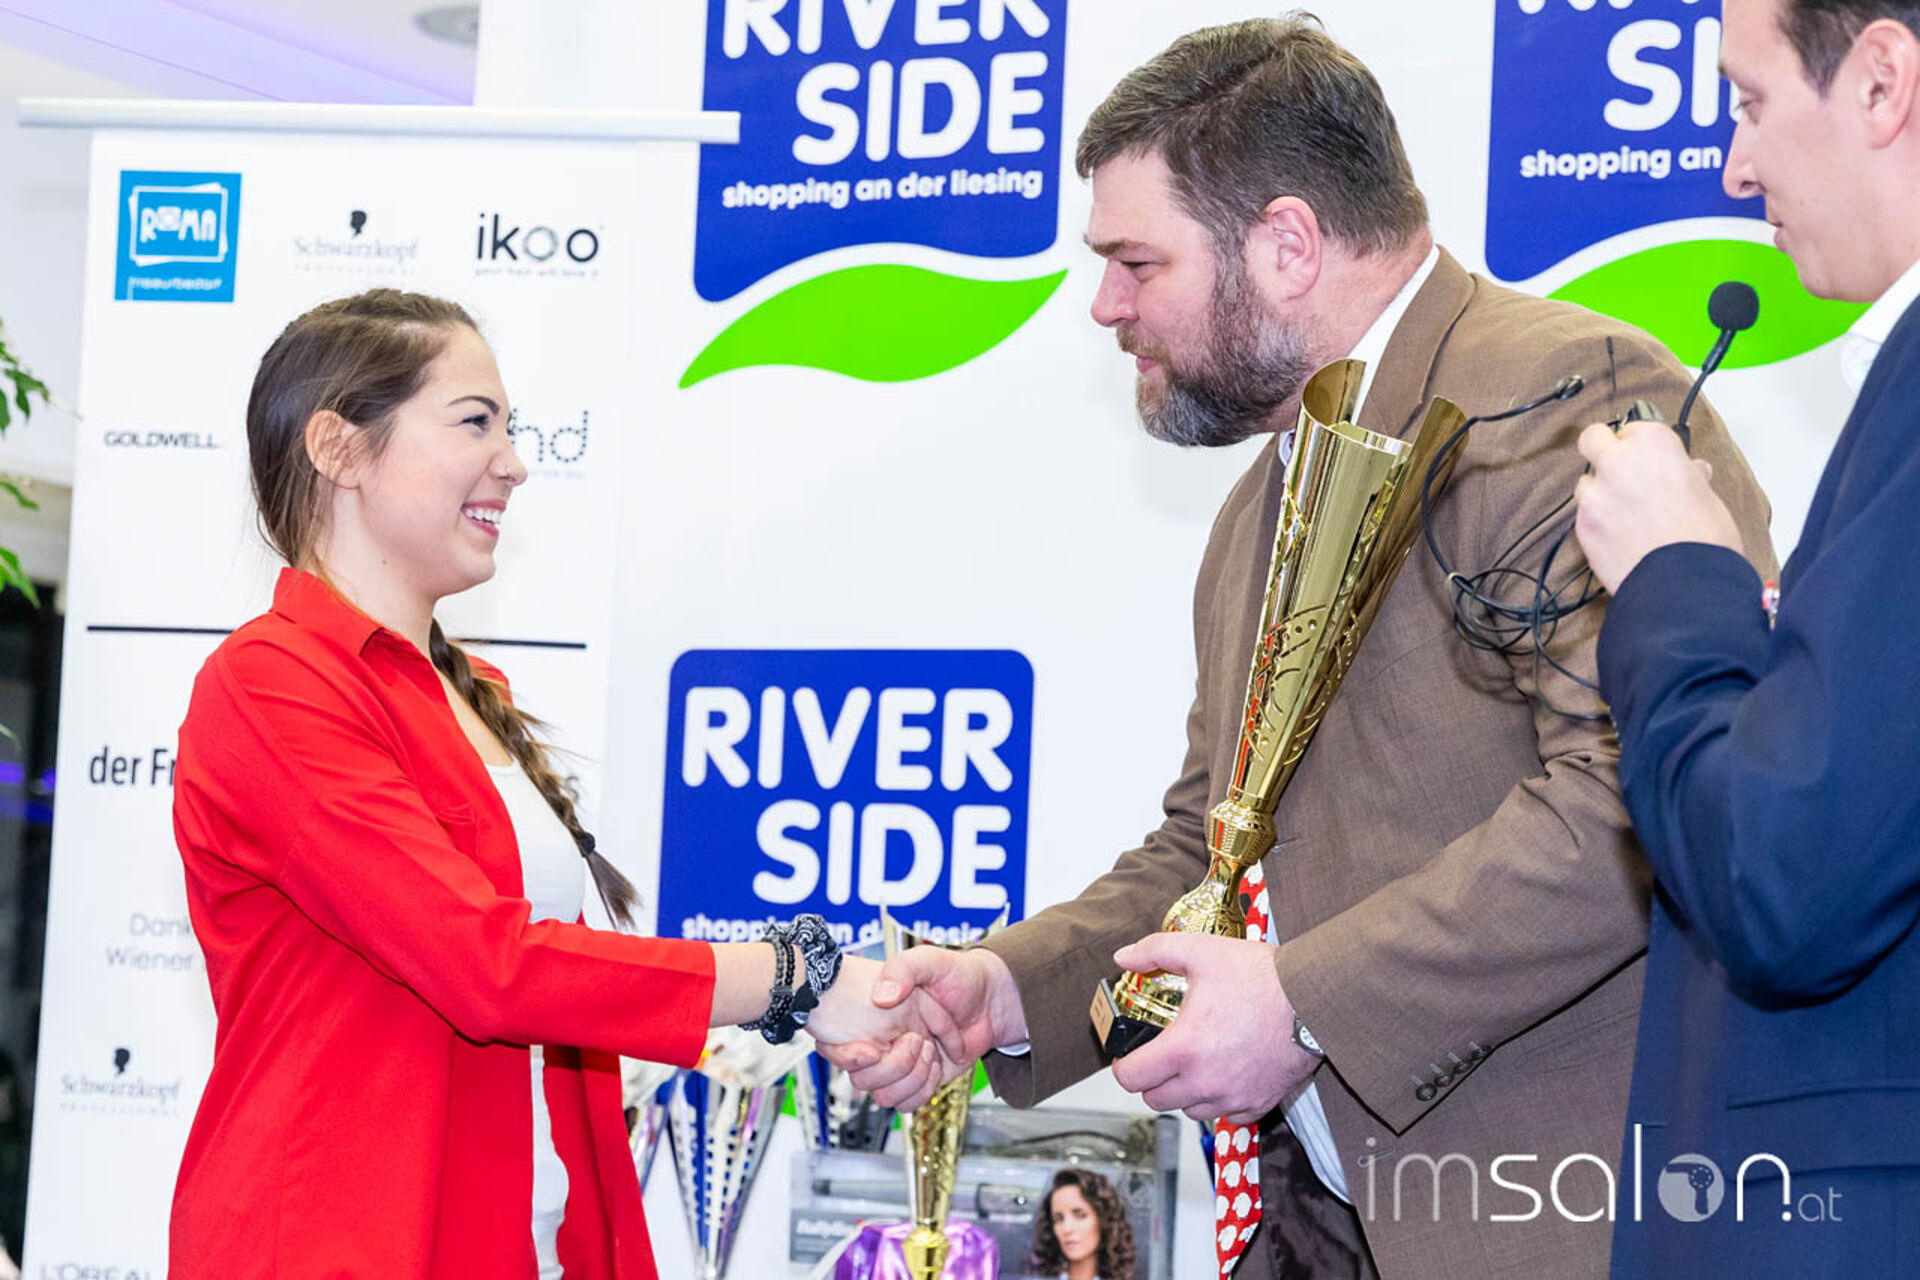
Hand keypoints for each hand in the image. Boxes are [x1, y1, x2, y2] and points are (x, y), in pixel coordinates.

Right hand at [815, 947, 1027, 1110]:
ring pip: (883, 1096)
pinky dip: (922, 1090)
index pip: (837, 1047)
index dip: (849, 1055)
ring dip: (909, 1078)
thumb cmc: (958, 974)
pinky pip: (906, 1104)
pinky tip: (936, 1066)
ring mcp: (899, 1064)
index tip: (870, 1049)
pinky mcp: (919, 1081)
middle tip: (917, 1040)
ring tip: (930, 1050)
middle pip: (861, 1079)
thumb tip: (881, 998)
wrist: (992, 998)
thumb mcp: (928, 960)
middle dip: (892, 1065)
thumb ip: (902, 969)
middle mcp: (881, 1042)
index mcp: (872, 1017)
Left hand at [1107, 932, 1317, 1123]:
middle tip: (1164, 1054)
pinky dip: (1221, 1101)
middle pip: (1156, 1100)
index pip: (1131, 1079)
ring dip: (1186, 1091)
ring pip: (1190, 1110)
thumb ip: (1155, 951)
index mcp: (1184, 1049)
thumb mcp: (1201, 951)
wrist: (1313, 999)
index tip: (1131, 1055)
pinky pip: (1227, 1115)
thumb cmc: (1261, 977)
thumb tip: (1123, 957)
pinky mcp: (1258, 1104)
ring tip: (1197, 1061)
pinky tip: (1226, 1073)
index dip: (1125, 1066)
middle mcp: (1205, 1081)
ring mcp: (1233, 1097)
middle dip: (1153, 1079)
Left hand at [1575, 419, 1741, 592]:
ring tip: (1626, 515)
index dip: (1640, 446)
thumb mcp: (1707, 495)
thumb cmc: (1705, 538)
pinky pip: (1584, 516)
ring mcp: (1595, 494)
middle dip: (1603, 450)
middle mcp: (1618, 462)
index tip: (1648, 459)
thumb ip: (1688, 477)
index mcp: (1653, 444)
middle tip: (1620, 469)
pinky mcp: (1581, 526)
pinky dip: (1597, 522)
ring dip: (1600, 492)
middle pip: (1593, 439)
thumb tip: (1689, 474)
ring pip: (1585, 483)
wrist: (1685, 583)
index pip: (1633, 429)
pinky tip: (1619, 537)